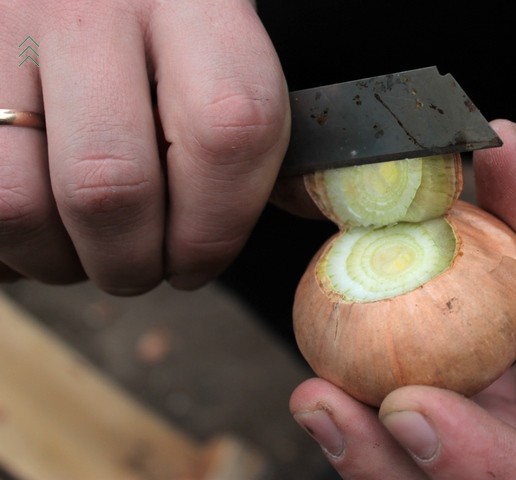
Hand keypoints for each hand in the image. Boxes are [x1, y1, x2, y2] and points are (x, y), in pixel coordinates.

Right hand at [0, 0, 288, 293]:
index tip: (199, 262)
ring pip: (15, 200)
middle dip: (130, 263)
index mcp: (199, 2)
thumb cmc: (159, 21)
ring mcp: (8, 24)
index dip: (215, 230)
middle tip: (139, 268)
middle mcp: (96, 5)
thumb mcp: (219, 43)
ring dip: (55, 259)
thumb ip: (250, 124)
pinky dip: (5, 239)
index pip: (228, 134)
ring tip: (82, 248)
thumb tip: (281, 214)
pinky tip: (37, 221)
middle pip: (111, 184)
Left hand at [290, 119, 515, 478]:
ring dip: (391, 434)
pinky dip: (421, 391)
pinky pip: (471, 422)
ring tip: (320, 390)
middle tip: (325, 408)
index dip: (483, 462)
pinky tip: (365, 359)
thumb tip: (495, 150)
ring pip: (470, 470)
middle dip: (404, 463)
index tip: (408, 408)